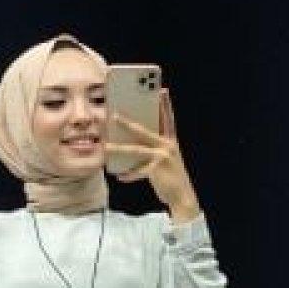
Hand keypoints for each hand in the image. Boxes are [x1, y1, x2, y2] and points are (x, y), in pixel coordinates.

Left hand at [102, 87, 199, 213]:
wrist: (182, 197)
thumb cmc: (171, 177)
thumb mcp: (166, 159)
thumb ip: (154, 149)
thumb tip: (131, 144)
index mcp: (170, 141)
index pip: (167, 118)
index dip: (164, 104)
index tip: (161, 90)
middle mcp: (167, 145)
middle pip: (143, 131)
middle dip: (127, 123)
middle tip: (114, 115)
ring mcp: (162, 157)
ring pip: (136, 150)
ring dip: (119, 148)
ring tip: (106, 147)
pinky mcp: (157, 169)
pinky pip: (138, 171)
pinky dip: (128, 175)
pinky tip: (120, 177)